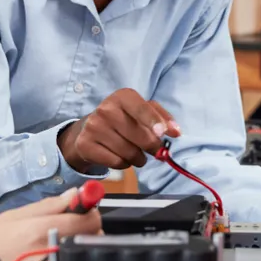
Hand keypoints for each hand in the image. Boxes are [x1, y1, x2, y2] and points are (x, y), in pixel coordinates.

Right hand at [0, 191, 101, 260]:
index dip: (89, 213)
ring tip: (50, 248)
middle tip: (65, 229)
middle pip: (92, 239)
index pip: (90, 220)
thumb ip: (48, 206)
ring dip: (74, 249)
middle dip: (84, 231)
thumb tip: (75, 195)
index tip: (81, 212)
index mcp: (42, 230)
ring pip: (81, 257)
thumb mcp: (11, 217)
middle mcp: (50, 254)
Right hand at [58, 88, 180, 171]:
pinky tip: (120, 156)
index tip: (162, 133)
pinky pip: (116, 162)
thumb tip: (175, 132)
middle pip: (139, 136)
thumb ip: (162, 118)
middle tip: (154, 150)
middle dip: (152, 147)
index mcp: (122, 97)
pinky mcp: (85, 145)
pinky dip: (124, 164)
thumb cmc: (122, 119)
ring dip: (138, 158)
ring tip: (135, 153)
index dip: (153, 121)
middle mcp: (106, 109)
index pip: (141, 108)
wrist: (88, 129)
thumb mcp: (141, 111)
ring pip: (128, 152)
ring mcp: (93, 127)